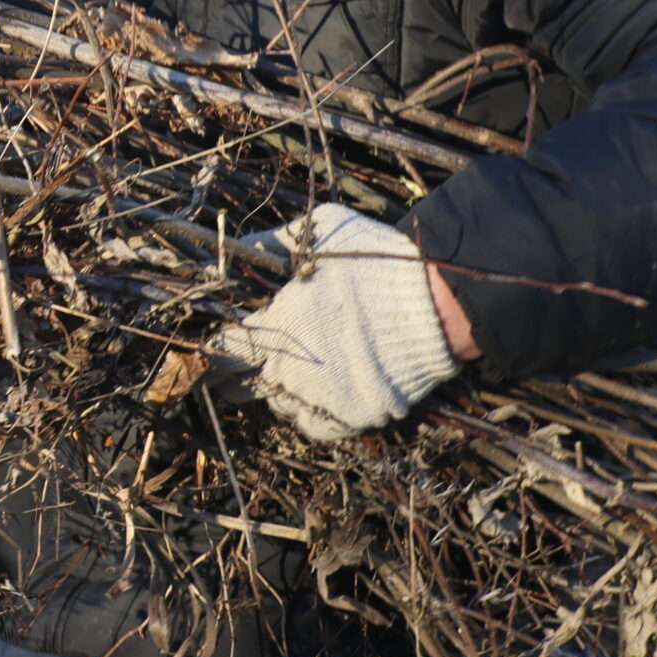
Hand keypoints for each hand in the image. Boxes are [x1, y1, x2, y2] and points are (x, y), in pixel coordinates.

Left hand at [212, 204, 460, 439]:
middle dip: (240, 372)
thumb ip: (274, 242)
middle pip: (244, 384)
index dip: (220, 343)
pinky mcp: (349, 419)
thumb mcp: (321, 231)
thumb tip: (237, 245)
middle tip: (247, 361)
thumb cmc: (375, 261)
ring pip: (279, 404)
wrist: (435, 308)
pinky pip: (313, 424)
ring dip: (279, 389)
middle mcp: (288, 370)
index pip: (226, 347)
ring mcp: (319, 398)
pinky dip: (311, 410)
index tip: (222, 339)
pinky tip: (319, 390)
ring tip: (295, 369)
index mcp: (275, 326)